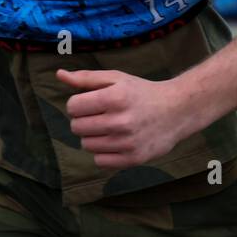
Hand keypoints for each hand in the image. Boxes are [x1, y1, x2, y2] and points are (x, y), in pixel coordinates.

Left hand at [58, 68, 191, 169]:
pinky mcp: (133, 159)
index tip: (91, 103)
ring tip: (109, 128)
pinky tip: (115, 142)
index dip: (78, 104)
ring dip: (93, 137)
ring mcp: (127, 142)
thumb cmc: (142, 92)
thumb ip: (86, 78)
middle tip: (100, 116)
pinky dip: (103, 152)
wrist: (177, 110)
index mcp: (115, 98)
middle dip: (84, 120)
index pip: (73, 106)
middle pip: (77, 127)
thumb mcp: (116, 78)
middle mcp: (121, 121)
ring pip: (86, 145)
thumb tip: (59, 75)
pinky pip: (99, 161)